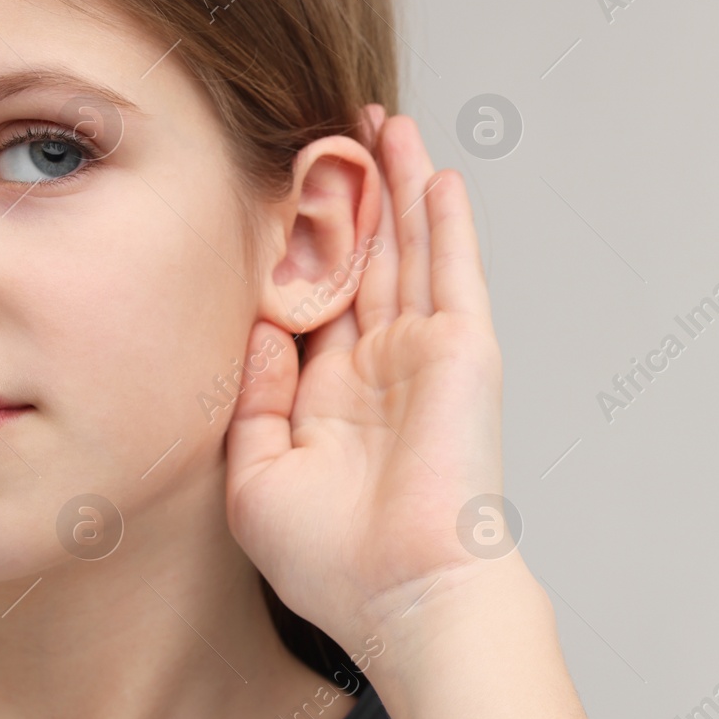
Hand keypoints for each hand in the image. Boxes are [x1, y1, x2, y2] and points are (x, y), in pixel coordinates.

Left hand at [223, 106, 505, 651]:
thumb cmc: (334, 562)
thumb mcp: (255, 477)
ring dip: (399, 186)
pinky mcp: (465, 349)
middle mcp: (381, 368)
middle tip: (340, 131)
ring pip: (409, 249)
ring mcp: (426, 354)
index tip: (282, 191)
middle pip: (366, 259)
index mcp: (332, 400)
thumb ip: (253, 397)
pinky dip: (447, 221)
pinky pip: (454, 270)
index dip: (301, 244)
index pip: (315, 301)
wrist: (405, 593)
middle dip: (354, 195)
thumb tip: (258, 326)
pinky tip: (438, 174)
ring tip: (385, 125)